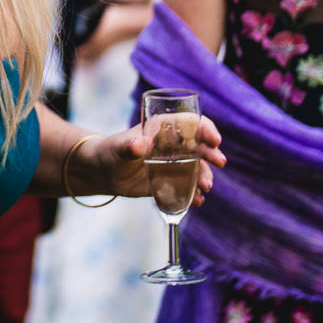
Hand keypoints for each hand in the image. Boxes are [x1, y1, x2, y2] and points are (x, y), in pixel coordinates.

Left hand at [90, 115, 224, 200]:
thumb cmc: (110, 152)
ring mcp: (173, 163)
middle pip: (199, 145)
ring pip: (196, 167)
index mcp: (163, 128)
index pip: (189, 122)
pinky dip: (195, 193)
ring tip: (206, 187)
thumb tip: (138, 145)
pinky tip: (198, 200)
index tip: (214, 139)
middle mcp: (172, 144)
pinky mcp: (169, 180)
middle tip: (219, 162)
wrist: (103, 173)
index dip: (205, 128)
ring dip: (205, 175)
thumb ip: (129, 147)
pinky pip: (187, 186)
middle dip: (211, 152)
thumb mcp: (119, 148)